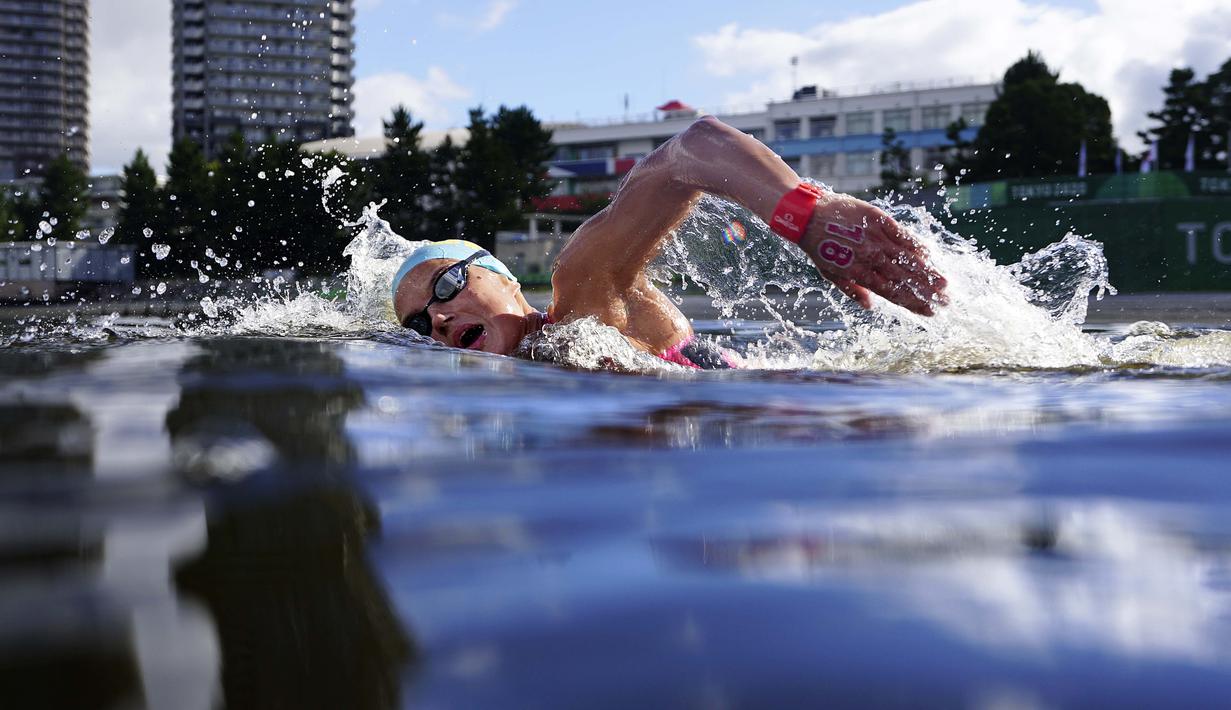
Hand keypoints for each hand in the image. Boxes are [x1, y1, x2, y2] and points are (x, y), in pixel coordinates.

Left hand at [798, 193, 946, 315]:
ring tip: (946, 284)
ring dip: (928, 272)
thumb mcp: (829, 273)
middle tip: (947, 301)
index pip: (893, 294)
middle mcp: (871, 258)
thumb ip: (852, 290)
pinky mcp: (879, 220)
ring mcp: (876, 238)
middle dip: (927, 292)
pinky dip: (915, 245)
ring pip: (907, 259)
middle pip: (905, 279)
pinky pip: (902, 234)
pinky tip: (929, 254)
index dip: (913, 303)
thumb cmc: (818, 246)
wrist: (808, 215)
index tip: (931, 312)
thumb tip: (870, 306)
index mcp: (860, 274)